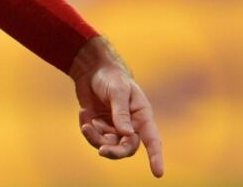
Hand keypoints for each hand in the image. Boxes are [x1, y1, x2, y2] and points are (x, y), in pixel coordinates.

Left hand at [69, 36, 163, 177]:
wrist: (91, 69)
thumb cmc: (111, 76)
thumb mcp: (118, 90)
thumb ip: (121, 113)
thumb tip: (127, 134)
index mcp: (142, 115)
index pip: (152, 139)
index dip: (156, 156)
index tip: (158, 173)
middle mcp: (130, 125)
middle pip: (127, 149)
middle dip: (114, 151)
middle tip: (102, 150)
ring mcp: (114, 128)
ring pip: (108, 146)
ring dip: (97, 139)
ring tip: (88, 124)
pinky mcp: (100, 128)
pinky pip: (95, 139)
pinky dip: (89, 131)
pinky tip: (84, 115)